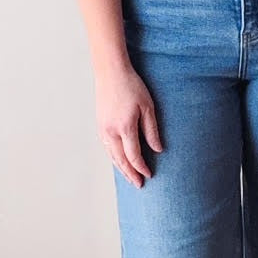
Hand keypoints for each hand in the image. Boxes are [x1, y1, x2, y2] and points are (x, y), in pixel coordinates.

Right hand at [95, 63, 161, 187]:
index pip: (133, 156)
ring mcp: (103, 129)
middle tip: (139, 185)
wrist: (111, 72)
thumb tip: (157, 150)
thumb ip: (152, 130)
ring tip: (129, 177)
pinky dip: (113, 157)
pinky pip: (107, 147)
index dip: (142, 167)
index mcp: (124, 128)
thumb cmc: (132, 86)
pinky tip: (119, 161)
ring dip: (121, 168)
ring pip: (111, 155)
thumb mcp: (148, 107)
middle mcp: (111, 131)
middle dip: (130, 174)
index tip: (149, 174)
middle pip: (120, 160)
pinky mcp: (100, 124)